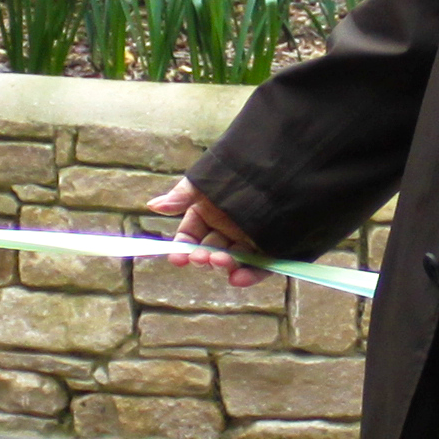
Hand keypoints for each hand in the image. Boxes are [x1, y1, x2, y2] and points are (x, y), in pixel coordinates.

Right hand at [144, 177, 270, 289]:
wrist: (285, 160)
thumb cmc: (241, 168)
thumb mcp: (208, 181)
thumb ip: (182, 196)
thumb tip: (152, 206)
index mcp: (209, 214)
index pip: (190, 237)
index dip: (183, 249)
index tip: (177, 258)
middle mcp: (228, 229)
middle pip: (212, 250)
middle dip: (205, 256)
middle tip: (202, 257)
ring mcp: (251, 239)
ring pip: (235, 259)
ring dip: (226, 265)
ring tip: (222, 262)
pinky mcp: (274, 248)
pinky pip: (262, 266)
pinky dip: (250, 274)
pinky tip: (239, 278)